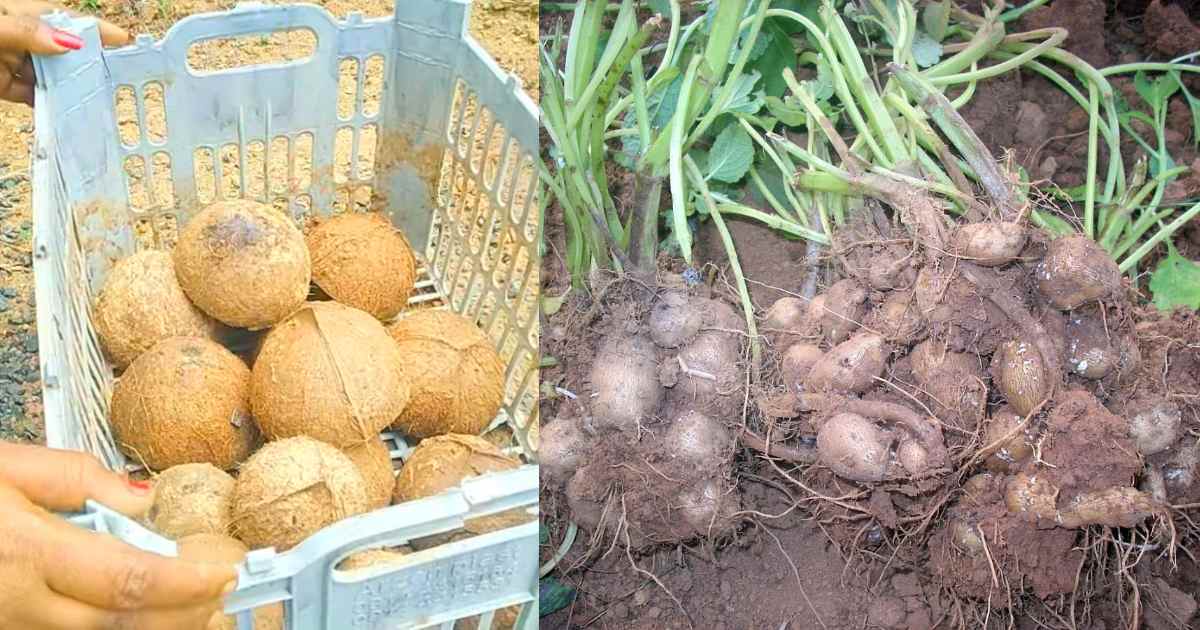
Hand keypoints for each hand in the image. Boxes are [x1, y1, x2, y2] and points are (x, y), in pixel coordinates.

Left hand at [0, 0, 129, 103]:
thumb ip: (28, 31)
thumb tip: (70, 42)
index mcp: (19, 13)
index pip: (64, 20)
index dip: (94, 29)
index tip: (124, 39)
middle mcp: (20, 37)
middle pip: (61, 50)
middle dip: (85, 62)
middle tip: (115, 76)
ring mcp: (11, 61)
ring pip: (49, 75)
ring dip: (68, 87)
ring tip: (94, 98)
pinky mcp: (3, 85)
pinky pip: (31, 95)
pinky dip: (47, 103)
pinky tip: (65, 111)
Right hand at [0, 442, 236, 629]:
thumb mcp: (5, 467)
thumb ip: (76, 478)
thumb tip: (142, 498)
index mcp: (28, 550)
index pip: (128, 578)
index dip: (186, 583)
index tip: (225, 574)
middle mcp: (19, 602)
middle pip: (120, 621)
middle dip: (181, 612)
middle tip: (220, 595)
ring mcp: (9, 626)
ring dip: (155, 627)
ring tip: (194, 610)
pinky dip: (114, 629)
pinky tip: (144, 616)